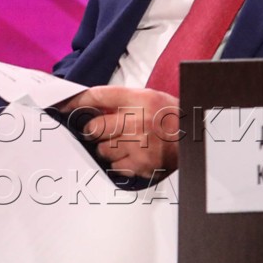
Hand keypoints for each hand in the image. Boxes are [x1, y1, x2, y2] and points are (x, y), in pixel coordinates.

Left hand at [55, 85, 182, 177]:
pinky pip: (114, 166)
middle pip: (94, 127)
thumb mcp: (151, 99)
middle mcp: (139, 121)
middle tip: (104, 132)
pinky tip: (132, 156)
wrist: (198, 140)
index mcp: (141, 99)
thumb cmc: (172, 118)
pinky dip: (119, 164)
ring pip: (102, 149)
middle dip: (95, 131)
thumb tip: (91, 106)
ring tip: (125, 144)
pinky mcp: (141, 165)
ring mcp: (140, 145)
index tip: (64, 106)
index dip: (77, 101)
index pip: (98, 96)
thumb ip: (123, 102)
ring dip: (107, 149)